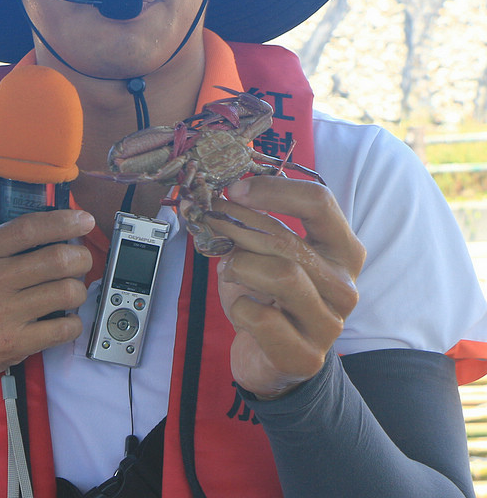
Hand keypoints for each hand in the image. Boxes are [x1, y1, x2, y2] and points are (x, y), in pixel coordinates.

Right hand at [0, 209, 94, 383]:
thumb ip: (1, 240)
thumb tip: (49, 228)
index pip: (30, 228)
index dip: (64, 221)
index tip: (83, 221)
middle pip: (58, 259)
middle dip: (81, 257)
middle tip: (80, 260)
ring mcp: (5, 314)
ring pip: (67, 293)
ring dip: (77, 290)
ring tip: (69, 291)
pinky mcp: (15, 344)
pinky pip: (64, 329)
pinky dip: (72, 322)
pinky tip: (62, 319)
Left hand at [206, 176, 364, 398]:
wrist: (273, 361)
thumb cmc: (269, 300)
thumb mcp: (265, 257)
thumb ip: (254, 228)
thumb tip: (218, 200)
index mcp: (342, 251)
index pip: (319, 202)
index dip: (272, 190)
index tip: (234, 190)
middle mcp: (343, 285)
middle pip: (288, 240)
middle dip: (238, 225)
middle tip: (208, 219)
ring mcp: (328, 322)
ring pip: (282, 275)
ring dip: (241, 265)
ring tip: (227, 269)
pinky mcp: (305, 355)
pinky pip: (261, 317)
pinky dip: (239, 308)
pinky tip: (241, 310)